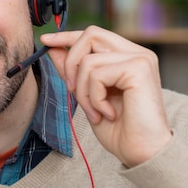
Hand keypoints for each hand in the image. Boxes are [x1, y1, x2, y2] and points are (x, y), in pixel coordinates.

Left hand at [40, 26, 172, 167]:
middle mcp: (136, 53)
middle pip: (89, 35)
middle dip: (71, 64)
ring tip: (95, 112)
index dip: (66, 36)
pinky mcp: (139, 68)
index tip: (45, 40)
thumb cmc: (119, 129)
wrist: (141, 152)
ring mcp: (140, 59)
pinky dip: (94, 98)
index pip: (93, 35)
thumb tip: (53, 48)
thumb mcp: (87, 96)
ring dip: (83, 91)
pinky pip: (96, 75)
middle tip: (73, 91)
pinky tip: (107, 113)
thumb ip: (73, 71)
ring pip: (88, 60)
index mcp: (126, 57)